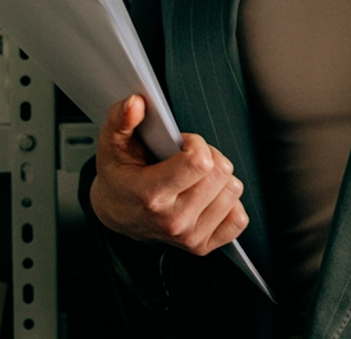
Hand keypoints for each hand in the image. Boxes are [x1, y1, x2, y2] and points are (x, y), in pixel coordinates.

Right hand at [90, 95, 248, 255]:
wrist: (115, 213)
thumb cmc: (118, 176)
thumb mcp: (111, 144)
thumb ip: (121, 120)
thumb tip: (136, 103)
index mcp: (151, 195)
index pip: (201, 162)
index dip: (196, 144)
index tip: (182, 144)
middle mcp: (172, 220)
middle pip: (222, 174)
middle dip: (209, 157)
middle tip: (187, 159)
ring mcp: (189, 237)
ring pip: (233, 192)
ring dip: (218, 179)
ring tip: (193, 178)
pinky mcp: (202, 246)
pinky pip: (239, 218)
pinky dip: (227, 202)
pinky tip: (206, 196)